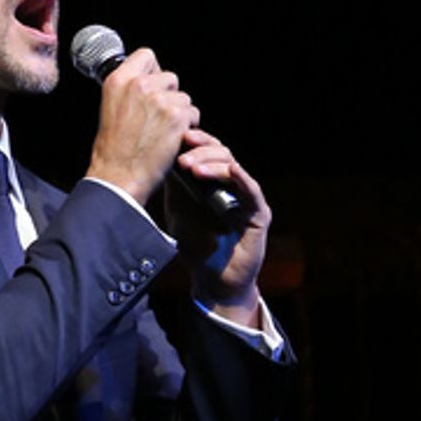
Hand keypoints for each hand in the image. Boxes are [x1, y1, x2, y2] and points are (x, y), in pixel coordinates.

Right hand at [84, 47, 198, 205]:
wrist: (119, 175)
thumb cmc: (113, 150)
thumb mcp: (111, 108)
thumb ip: (129, 90)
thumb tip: (149, 81)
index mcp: (119, 80)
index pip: (147, 56)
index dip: (155, 71)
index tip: (155, 86)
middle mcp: (140, 86)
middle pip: (170, 77)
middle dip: (169, 96)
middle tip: (159, 118)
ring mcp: (159, 100)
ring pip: (183, 97)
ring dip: (179, 113)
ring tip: (164, 132)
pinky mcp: (176, 117)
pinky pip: (193, 113)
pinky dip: (188, 127)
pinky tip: (173, 139)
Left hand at [166, 128, 271, 327]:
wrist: (213, 282)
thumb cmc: (197, 247)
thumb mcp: (178, 210)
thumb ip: (175, 186)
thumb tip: (161, 155)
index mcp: (214, 180)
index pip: (207, 151)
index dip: (194, 141)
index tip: (176, 138)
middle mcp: (233, 185)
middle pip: (221, 153)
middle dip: (201, 152)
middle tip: (182, 159)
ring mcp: (247, 198)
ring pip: (234, 168)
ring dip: (214, 164)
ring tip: (194, 168)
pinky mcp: (259, 214)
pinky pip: (252, 192)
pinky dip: (243, 179)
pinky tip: (232, 170)